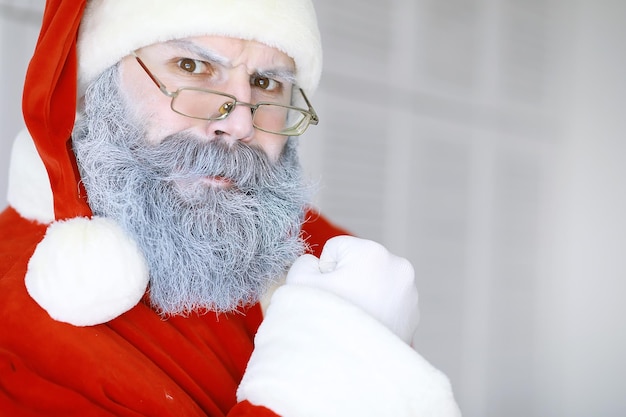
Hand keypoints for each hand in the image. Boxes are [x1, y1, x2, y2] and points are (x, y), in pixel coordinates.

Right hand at [286, 236, 418, 343]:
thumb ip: (304, 263)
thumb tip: (317, 264)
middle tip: (341, 307)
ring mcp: (410, 292)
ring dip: (363, 295)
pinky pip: (386, 302)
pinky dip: (376, 311)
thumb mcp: (298, 284)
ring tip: (353, 319)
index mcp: (372, 252)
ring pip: (373, 283)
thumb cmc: (322, 323)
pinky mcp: (414, 313)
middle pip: (357, 264)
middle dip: (347, 281)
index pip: (336, 249)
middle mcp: (398, 267)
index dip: (324, 272)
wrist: (349, 372)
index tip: (329, 293)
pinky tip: (365, 328)